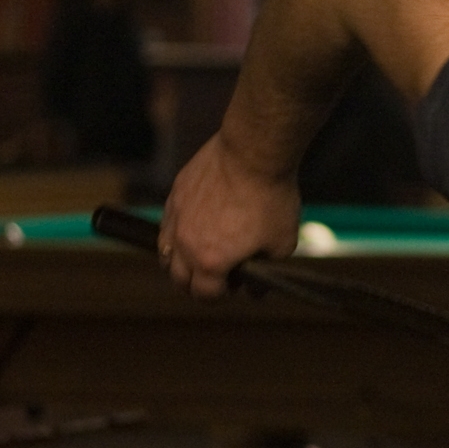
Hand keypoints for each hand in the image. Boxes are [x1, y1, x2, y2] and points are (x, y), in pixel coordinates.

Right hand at [159, 132, 300, 297]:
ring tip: (204, 253)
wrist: (254, 153)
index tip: (235, 284)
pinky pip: (168, 225)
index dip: (222, 294)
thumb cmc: (271, 199)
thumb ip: (266, 272)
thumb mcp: (282, 244)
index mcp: (210, 262)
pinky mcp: (175, 195)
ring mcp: (176, 218)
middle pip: (179, 279)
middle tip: (219, 275)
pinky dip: (178, 234)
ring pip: (166, 253)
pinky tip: (199, 226)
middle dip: (197, 283)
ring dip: (182, 261)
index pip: (204, 294)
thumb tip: (253, 291)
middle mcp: (185, 244)